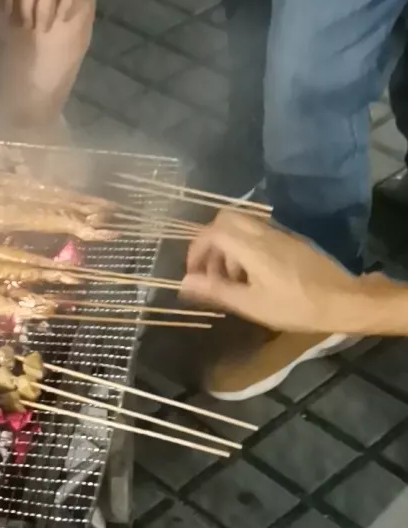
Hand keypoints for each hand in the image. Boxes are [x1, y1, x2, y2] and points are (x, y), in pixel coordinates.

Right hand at [180, 209, 365, 332]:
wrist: (343, 301)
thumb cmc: (296, 307)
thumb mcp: (252, 304)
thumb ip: (217, 290)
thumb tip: (184, 282)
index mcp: (252, 246)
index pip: (212, 231)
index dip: (196, 249)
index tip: (193, 273)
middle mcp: (264, 233)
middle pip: (226, 220)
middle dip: (210, 242)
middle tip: (210, 271)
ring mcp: (280, 234)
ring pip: (242, 226)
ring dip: (228, 247)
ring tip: (231, 281)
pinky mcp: (291, 241)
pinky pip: (258, 234)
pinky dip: (245, 249)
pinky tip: (252, 277)